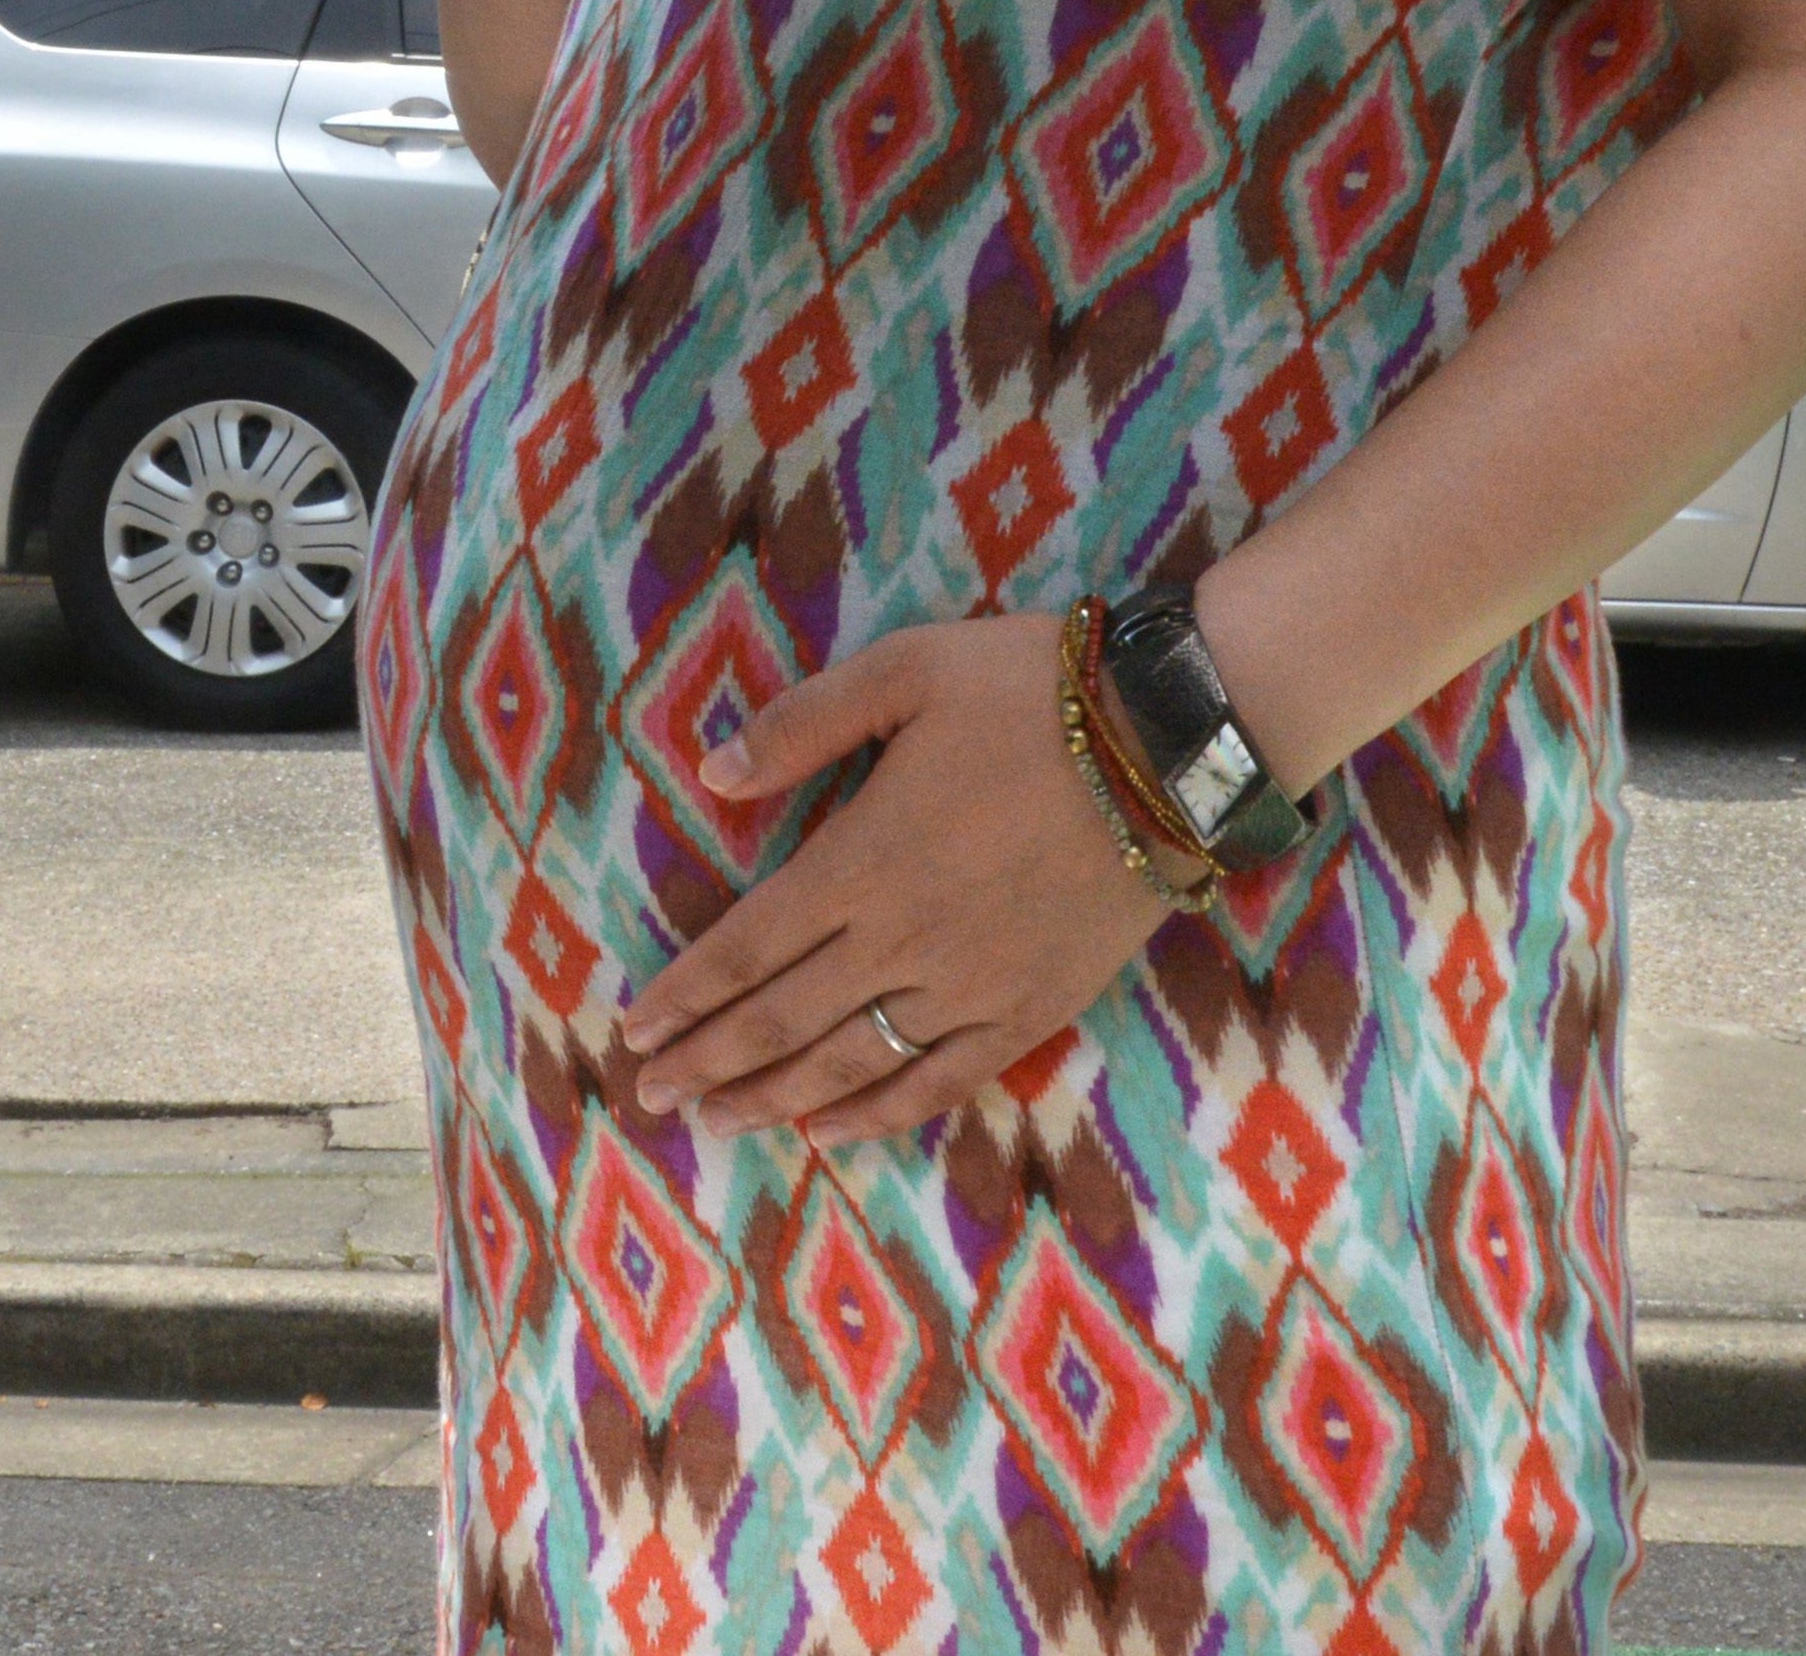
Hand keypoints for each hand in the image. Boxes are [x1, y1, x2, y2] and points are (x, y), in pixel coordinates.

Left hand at [620, 617, 1175, 1145]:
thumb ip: (802, 723)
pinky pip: (940, 1082)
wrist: (1173, 746)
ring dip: (772, 1100)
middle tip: (650, 1098)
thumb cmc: (1033, 693)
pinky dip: (878, 1115)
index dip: (685, 995)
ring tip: (716, 1124)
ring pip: (849, 1065)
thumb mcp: (904, 671)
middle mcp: (904, 940)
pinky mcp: (1032, 1010)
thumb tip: (710, 770)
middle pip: (782, 1021)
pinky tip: (833, 1133)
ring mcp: (969, 987)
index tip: (632, 1032)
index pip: (746, 947)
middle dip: (707, 1063)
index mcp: (861, 859)